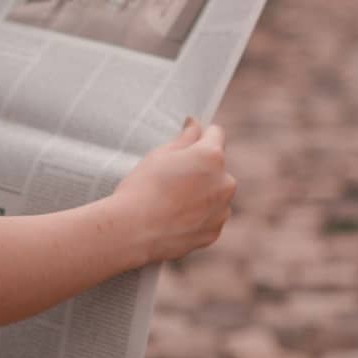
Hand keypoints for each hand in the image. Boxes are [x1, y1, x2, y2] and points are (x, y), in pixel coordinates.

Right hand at [110, 118, 235, 263]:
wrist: (133, 231)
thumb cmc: (143, 187)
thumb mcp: (160, 155)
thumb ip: (184, 138)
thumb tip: (195, 125)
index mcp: (212, 157)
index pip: (215, 134)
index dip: (200, 135)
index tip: (188, 141)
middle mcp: (225, 182)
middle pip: (216, 167)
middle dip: (201, 169)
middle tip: (172, 177)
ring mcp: (222, 210)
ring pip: (215, 194)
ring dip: (202, 194)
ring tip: (171, 201)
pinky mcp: (214, 232)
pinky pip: (209, 217)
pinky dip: (197, 217)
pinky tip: (174, 218)